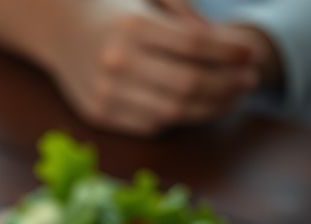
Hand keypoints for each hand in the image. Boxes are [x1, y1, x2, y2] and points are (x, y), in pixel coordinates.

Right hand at [39, 0, 264, 134]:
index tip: (251, 55)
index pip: (194, 45)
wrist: (59, 29)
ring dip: (212, 108)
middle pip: (188, 84)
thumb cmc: (115, 9)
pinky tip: (198, 106)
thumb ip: (187, 15)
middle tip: (250, 80)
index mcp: (131, 25)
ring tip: (233, 97)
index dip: (229, 53)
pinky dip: (180, 118)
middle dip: (228, 85)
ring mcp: (104, 91)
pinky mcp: (98, 114)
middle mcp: (115, 60)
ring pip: (173, 111)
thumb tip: (228, 48)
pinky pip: (151, 125)